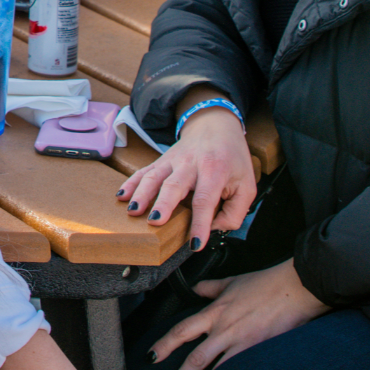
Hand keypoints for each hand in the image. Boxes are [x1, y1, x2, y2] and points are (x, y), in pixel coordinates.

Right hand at [115, 98, 254, 252]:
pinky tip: (122, 195)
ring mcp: (173, 161)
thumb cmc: (232, 158)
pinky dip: (131, 183)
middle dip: (163, 204)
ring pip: (154, 177)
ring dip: (142, 193)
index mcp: (215, 171)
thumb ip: (236, 212)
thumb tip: (214, 228)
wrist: (216, 125)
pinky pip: (144, 171)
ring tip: (134, 210)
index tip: (195, 244)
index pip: (205, 200)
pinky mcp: (161, 161)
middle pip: (175, 185)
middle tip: (155, 221)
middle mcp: (191, 164)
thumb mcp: (247, 185)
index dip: (200, 223)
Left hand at [150, 259, 328, 369]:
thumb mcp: (232, 282)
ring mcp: (242, 343)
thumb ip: (210, 287)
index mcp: (215, 312)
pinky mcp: (259, 352)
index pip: (182, 331)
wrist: (294, 288)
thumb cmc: (265, 284)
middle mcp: (224, 330)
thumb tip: (196, 288)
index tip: (152, 357)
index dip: (164, 345)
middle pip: (195, 358)